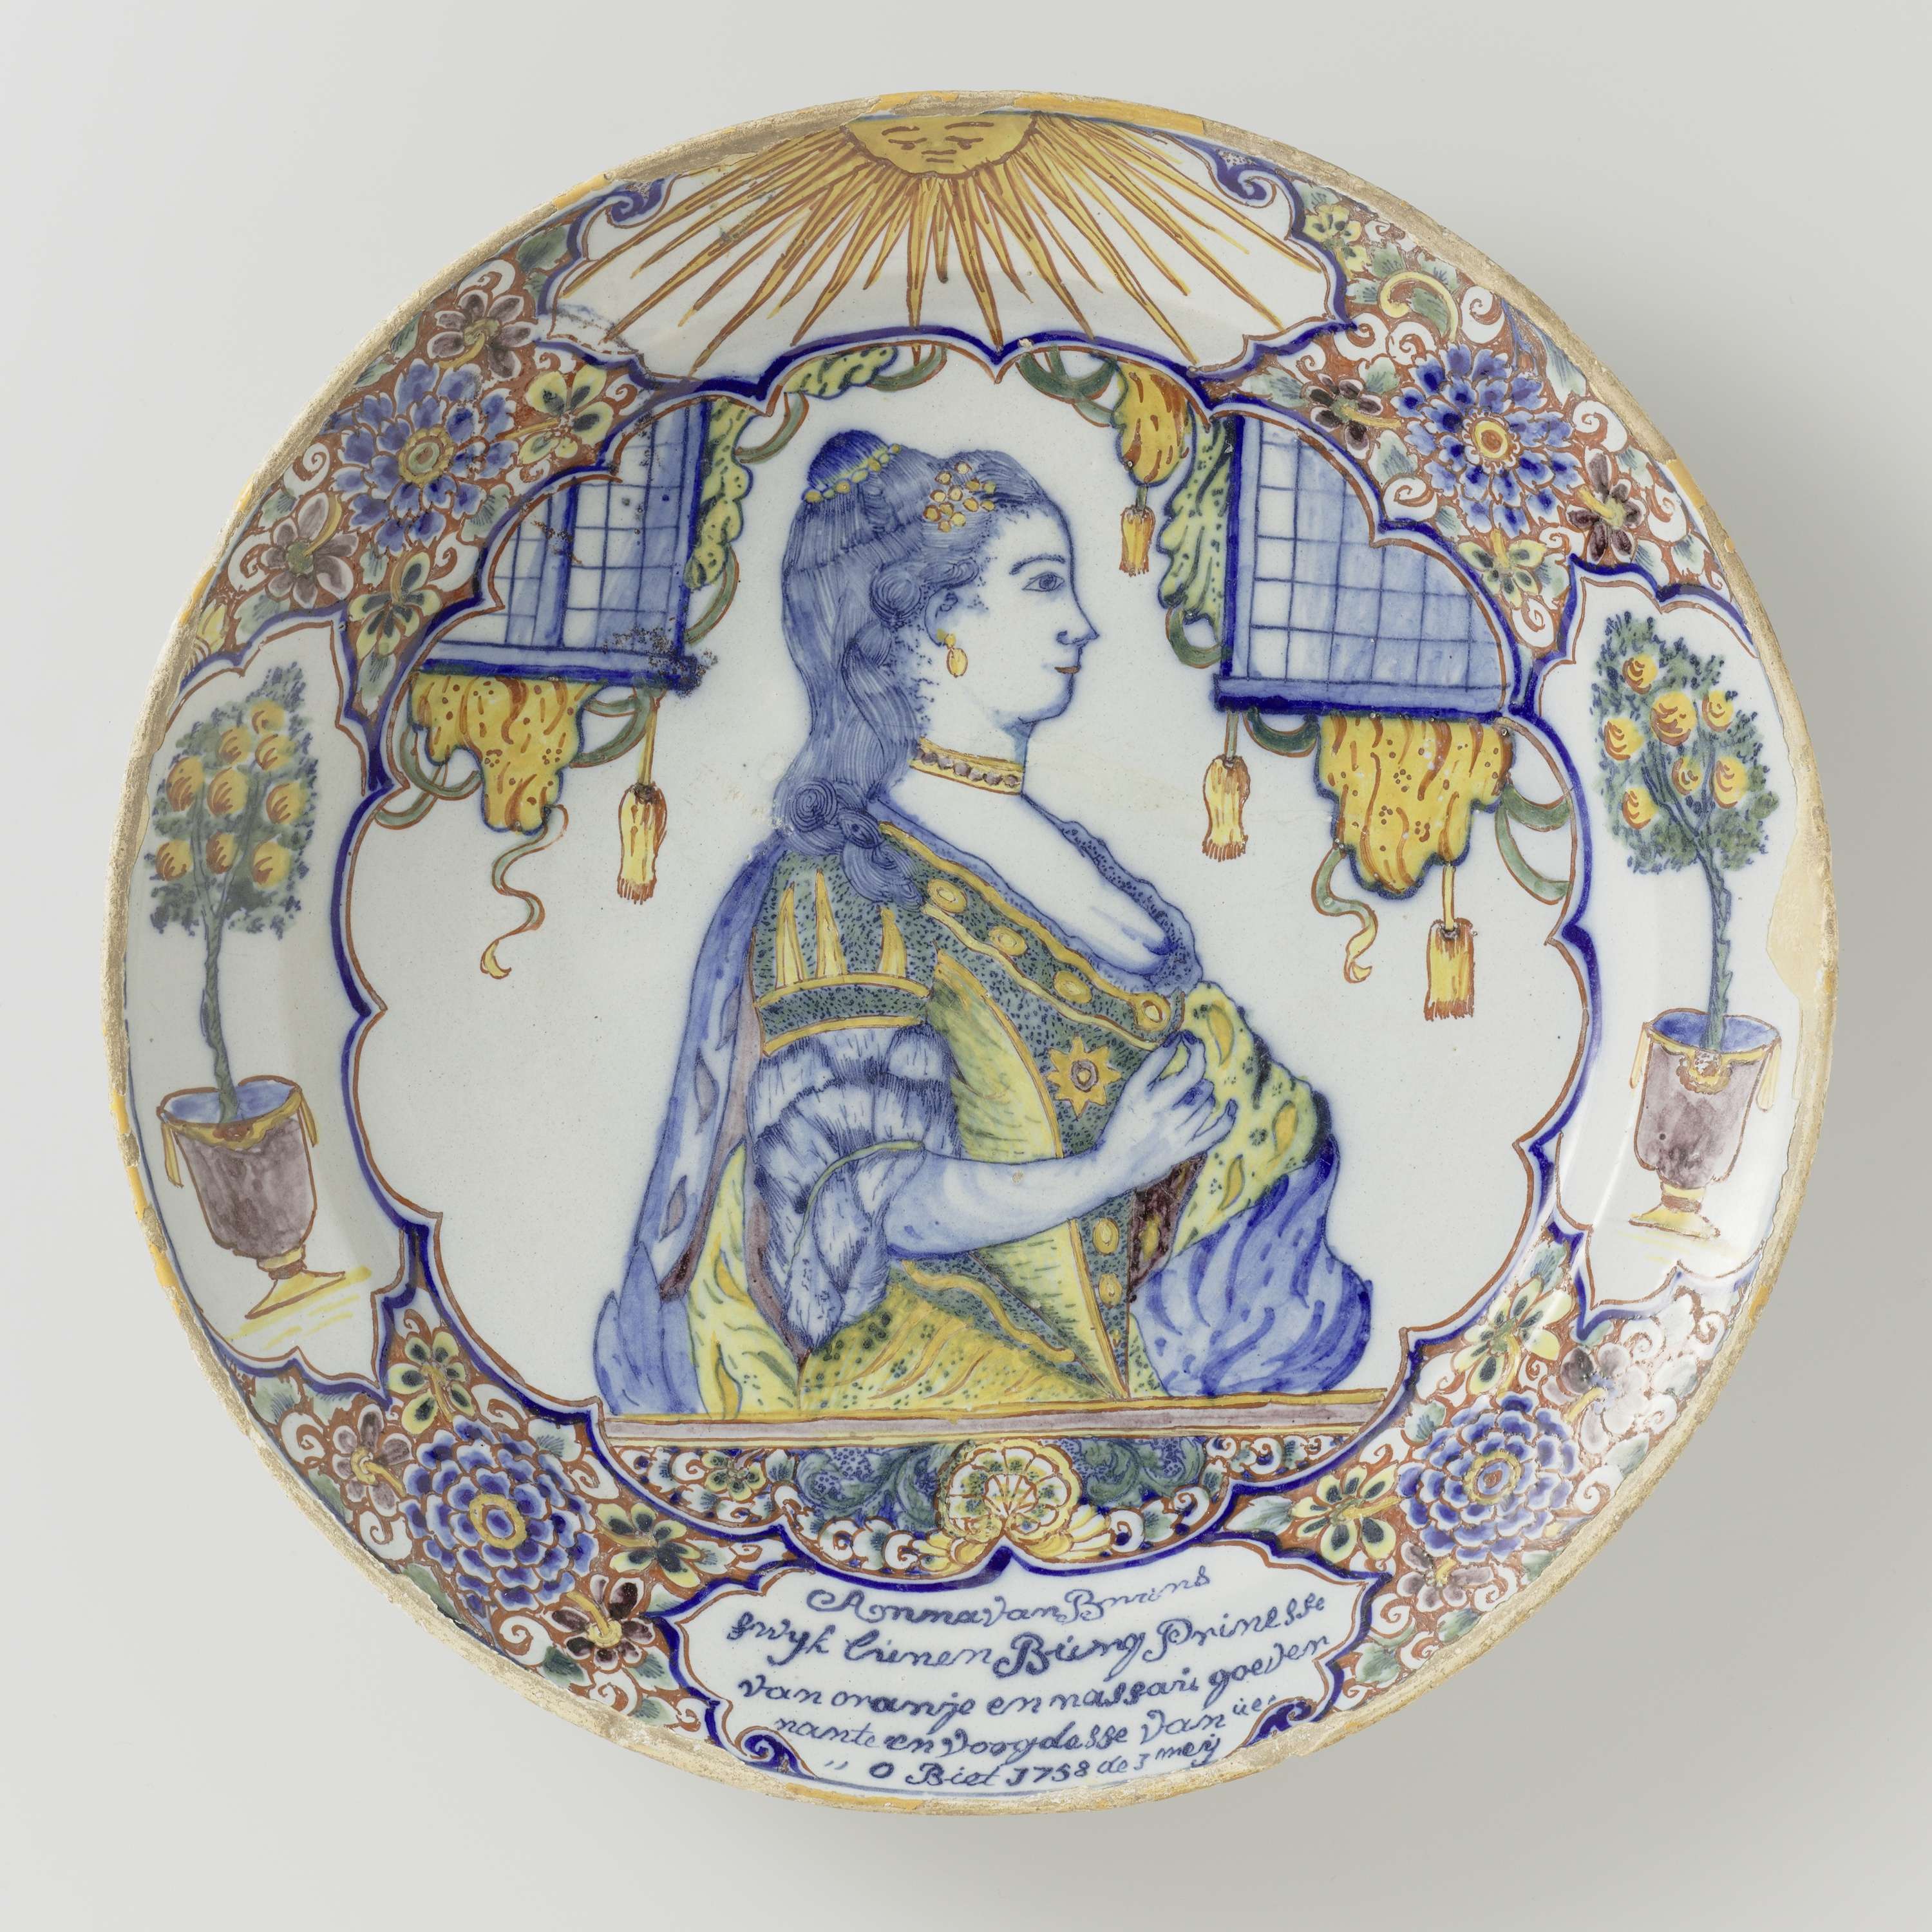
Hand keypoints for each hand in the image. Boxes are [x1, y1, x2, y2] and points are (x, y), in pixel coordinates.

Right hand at [1090, 1033, 1233, 1195]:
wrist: (1112, 1166)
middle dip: (1196, 1070)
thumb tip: (1174, 1042)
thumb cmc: (1120, 1125)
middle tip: (1189, 1072)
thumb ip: (1152, 1067)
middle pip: (1196, 1082)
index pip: (1181, 1066)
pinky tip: (1230, 1107)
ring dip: (1203, 1093)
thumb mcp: (1130, 1091)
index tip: (1187, 1038)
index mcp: (1145, 1094)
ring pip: (1205, 1104)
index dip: (1193, 1046)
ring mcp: (1175, 1132)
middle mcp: (1161, 1111)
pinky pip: (1213, 1134)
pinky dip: (1226, 1119)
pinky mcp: (1183, 1150)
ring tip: (1192, 1094)